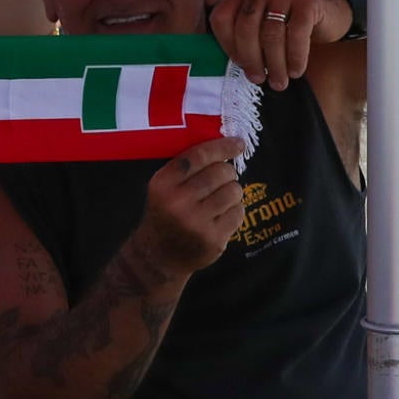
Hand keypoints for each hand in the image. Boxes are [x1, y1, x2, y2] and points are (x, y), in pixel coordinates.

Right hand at [132, 136, 250, 279]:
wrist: (159, 255)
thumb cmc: (166, 213)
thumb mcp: (163, 187)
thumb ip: (187, 167)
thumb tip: (226, 145)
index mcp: (163, 184)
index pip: (198, 155)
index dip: (222, 146)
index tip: (239, 143)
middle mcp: (178, 202)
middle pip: (221, 172)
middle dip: (227, 173)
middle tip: (222, 179)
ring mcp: (196, 222)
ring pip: (234, 191)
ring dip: (232, 192)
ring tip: (220, 199)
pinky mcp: (213, 239)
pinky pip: (239, 212)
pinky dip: (234, 211)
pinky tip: (221, 216)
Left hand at [210, 0, 346, 89]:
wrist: (329, 10)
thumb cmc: (287, 23)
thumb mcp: (261, 24)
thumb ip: (243, 36)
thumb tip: (238, 66)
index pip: (221, 18)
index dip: (228, 45)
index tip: (240, 66)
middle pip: (245, 27)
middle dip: (251, 59)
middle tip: (259, 80)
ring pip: (271, 33)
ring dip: (275, 64)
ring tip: (279, 82)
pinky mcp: (307, 0)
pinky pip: (296, 33)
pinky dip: (295, 57)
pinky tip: (296, 70)